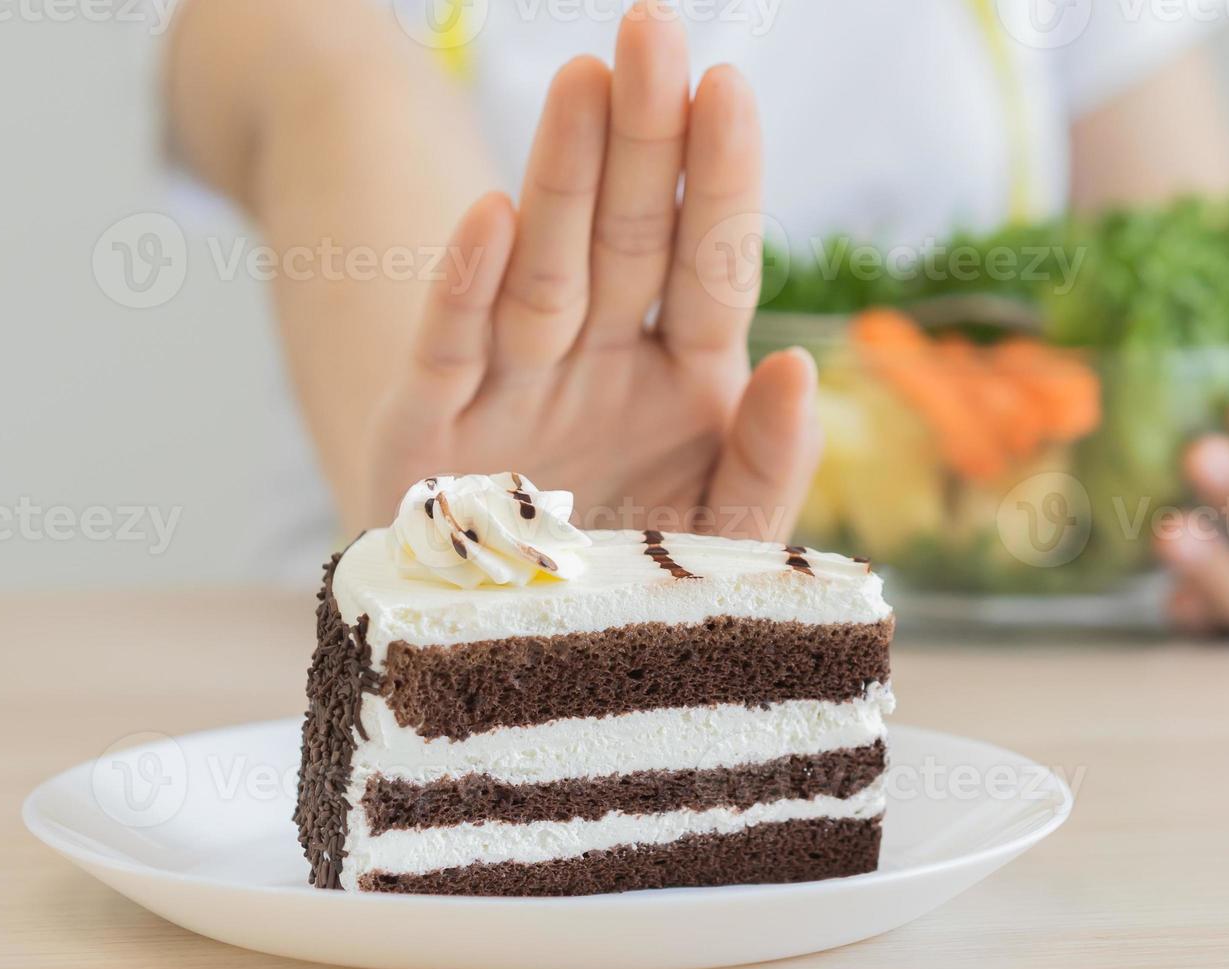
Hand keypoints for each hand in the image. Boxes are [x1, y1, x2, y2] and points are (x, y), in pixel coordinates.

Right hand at [363, 4, 816, 540]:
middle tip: (653, 26)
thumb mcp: (720, 544)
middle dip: (645, 133)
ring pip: (546, 267)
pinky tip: (490, 216)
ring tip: (585, 80)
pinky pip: (452, 350)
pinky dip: (467, 288)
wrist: (488, 646)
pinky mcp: (428, 431)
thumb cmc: (617, 588)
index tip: (728, 87)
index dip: (720, 178)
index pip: (713, 264)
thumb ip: (766, 467)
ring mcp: (512, 385)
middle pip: (632, 237)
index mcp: (686, 380)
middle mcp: (599, 362)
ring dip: (564, 176)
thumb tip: (800, 366)